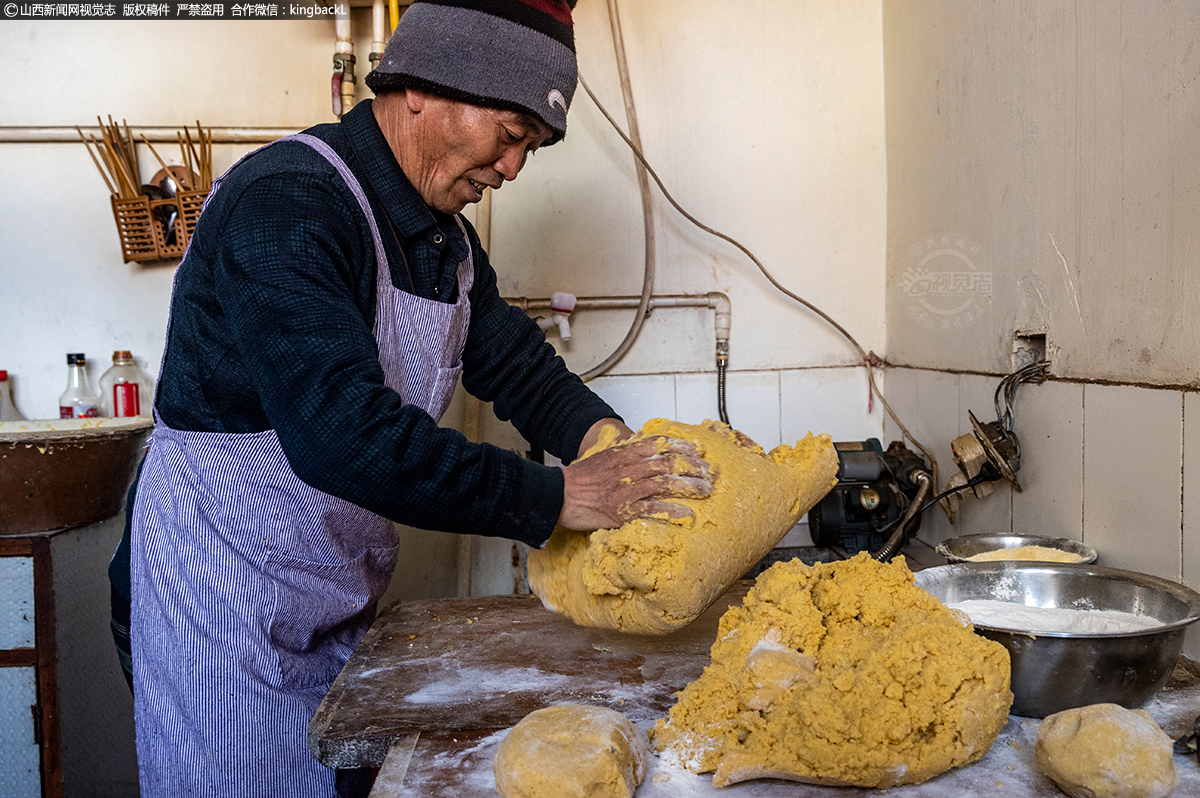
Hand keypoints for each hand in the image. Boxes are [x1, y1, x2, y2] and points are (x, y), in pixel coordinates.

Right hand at [558, 435, 714, 530]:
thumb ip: (624, 454)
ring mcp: (627, 489)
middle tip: (710, 473)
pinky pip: (652, 509)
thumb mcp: (603, 457)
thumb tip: (640, 449)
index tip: (698, 451)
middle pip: (669, 463)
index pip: (660, 444)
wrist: (559, 494)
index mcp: (624, 454)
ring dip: (689, 487)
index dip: (682, 446)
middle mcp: (629, 468)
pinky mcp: (623, 510)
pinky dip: (672, 511)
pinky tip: (687, 514)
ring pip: (665, 484)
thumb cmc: (579, 478)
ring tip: (706, 490)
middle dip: (693, 467)